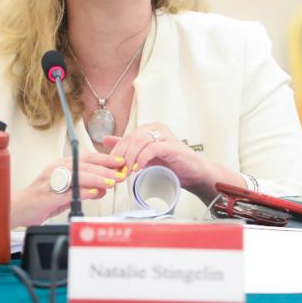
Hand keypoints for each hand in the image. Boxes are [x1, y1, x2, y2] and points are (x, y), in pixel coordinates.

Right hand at [10, 151, 124, 226]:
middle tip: (120, 174)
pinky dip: (83, 192)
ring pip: (78, 175)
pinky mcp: (48, 195)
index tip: (119, 162)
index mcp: (61, 165)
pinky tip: (94, 193)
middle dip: (105, 168)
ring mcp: (51, 181)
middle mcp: (56, 169)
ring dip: (96, 178)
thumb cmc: (40, 198)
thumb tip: (102, 188)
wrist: (18, 207)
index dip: (104, 159)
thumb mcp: (65, 192)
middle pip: (84, 164)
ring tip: (111, 182)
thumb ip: (83, 189)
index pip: (86, 158)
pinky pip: (68, 192)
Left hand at [103, 123, 218, 201]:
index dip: (116, 152)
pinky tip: (139, 168)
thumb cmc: (172, 166)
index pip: (126, 137)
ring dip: (130, 157)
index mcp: (149, 129)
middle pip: (131, 138)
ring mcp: (165, 135)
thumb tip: (105, 140)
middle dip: (121, 156)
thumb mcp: (146, 156)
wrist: (196, 175)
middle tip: (117, 171)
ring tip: (127, 172)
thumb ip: (128, 147)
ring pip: (139, 141)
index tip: (111, 166)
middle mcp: (156, 128)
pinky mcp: (172, 145)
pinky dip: (142, 158)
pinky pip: (152, 148)